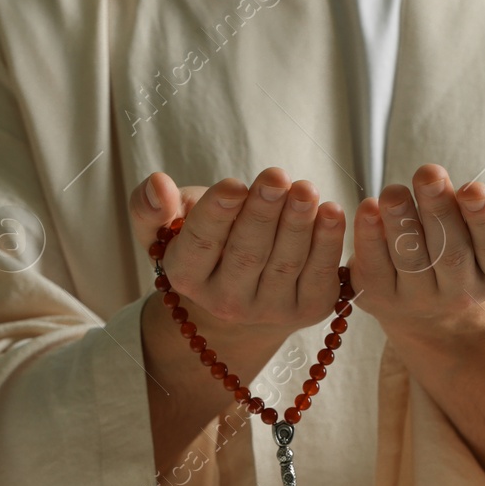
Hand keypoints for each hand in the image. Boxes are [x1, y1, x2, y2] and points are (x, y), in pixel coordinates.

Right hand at [129, 167, 345, 347]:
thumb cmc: (205, 241)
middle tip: (276, 176)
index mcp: (187, 277)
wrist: (243, 290)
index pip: (200, 245)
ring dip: (298, 224)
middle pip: (246, 254)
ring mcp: (268, 310)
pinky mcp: (306, 310)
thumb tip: (157, 184)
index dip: (218, 214)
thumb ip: (152, 206)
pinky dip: (328, 243)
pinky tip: (332, 212)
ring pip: (284, 263)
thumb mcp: (167, 224)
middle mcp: (226, 302)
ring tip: (306, 189)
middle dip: (263, 213)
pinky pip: (319, 275)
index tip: (233, 184)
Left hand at [349, 163, 484, 345]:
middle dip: (439, 210)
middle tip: (428, 173)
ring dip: (400, 223)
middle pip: (451, 254)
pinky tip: (367, 209)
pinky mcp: (379, 298)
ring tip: (393, 192)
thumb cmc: (479, 243)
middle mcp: (461, 295)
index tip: (473, 188)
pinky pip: (373, 268)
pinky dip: (367, 238)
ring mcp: (418, 300)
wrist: (435, 298)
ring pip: (410, 261)